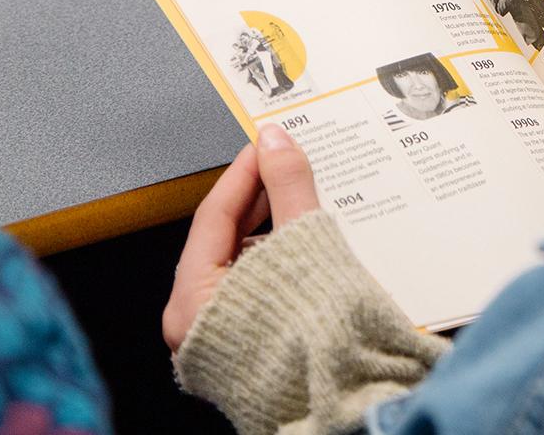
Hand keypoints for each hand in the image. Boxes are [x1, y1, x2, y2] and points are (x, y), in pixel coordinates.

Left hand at [162, 124, 318, 352]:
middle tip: (285, 162)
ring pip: (239, 260)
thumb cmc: (320, 338)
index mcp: (193, 302)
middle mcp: (195, 324)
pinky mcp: (245, 344)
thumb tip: (273, 141)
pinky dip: (274, 254)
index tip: (266, 141)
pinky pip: (252, 283)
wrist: (350, 403)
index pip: (214, 215)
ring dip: (268, 224)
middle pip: (223, 238)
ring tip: (298, 193)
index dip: (244, 172)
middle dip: (257, 197)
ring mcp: (219, 337)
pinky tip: (302, 235)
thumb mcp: (304, 246)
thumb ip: (287, 187)